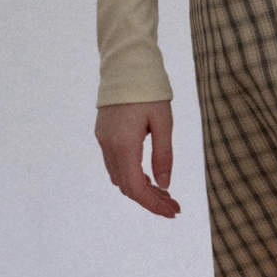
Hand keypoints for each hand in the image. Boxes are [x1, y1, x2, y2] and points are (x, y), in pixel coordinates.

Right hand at [94, 100, 180, 217]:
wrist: (125, 65)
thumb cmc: (149, 91)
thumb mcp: (164, 123)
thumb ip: (163, 155)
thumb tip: (164, 185)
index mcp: (124, 145)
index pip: (136, 187)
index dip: (153, 204)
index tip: (172, 211)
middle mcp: (109, 146)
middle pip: (127, 187)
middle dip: (150, 199)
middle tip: (173, 205)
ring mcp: (103, 140)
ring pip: (119, 177)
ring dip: (140, 189)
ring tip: (164, 192)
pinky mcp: (103, 134)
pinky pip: (115, 164)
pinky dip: (132, 175)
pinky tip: (149, 175)